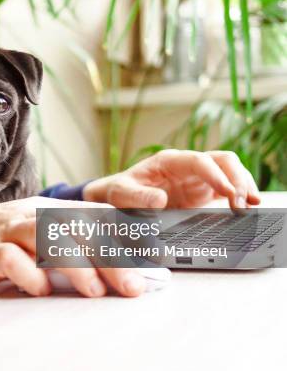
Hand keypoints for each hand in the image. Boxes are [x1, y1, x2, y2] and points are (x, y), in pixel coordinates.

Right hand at [0, 197, 148, 299]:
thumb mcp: (28, 240)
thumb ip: (62, 249)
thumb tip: (109, 270)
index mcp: (43, 211)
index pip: (90, 220)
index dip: (122, 240)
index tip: (150, 264)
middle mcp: (28, 215)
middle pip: (76, 230)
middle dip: (109, 257)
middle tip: (133, 287)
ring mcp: (4, 230)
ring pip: (47, 238)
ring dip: (74, 265)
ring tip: (94, 290)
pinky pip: (9, 258)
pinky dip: (28, 274)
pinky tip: (39, 289)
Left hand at [84, 149, 260, 209]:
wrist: (119, 198)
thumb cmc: (120, 191)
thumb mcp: (121, 193)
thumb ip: (137, 196)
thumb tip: (160, 200)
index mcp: (170, 161)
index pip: (200, 161)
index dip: (215, 175)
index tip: (227, 192)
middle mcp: (188, 167)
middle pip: (223, 161)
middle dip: (237, 178)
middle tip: (241, 203)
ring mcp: (198, 179)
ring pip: (231, 172)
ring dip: (244, 186)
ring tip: (250, 205)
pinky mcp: (202, 193)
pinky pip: (227, 190)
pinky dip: (239, 196)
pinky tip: (247, 209)